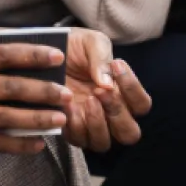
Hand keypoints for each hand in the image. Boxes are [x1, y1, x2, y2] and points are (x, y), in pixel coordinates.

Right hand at [0, 45, 72, 153]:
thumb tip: (21, 72)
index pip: (1, 55)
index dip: (31, 55)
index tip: (56, 56)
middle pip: (9, 87)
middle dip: (42, 91)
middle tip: (67, 93)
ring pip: (6, 116)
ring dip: (36, 119)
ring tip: (60, 118)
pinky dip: (18, 144)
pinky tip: (37, 144)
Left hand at [63, 29, 151, 151]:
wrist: (44, 50)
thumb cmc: (75, 47)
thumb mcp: (91, 42)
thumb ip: (102, 57)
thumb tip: (107, 83)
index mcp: (123, 95)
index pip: (142, 104)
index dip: (132, 88)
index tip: (116, 65)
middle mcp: (110, 115)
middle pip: (129, 133)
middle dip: (117, 111)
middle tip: (100, 90)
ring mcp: (89, 126)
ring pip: (104, 143)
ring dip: (97, 123)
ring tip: (87, 99)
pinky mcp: (69, 129)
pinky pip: (78, 139)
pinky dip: (74, 124)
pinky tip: (67, 104)